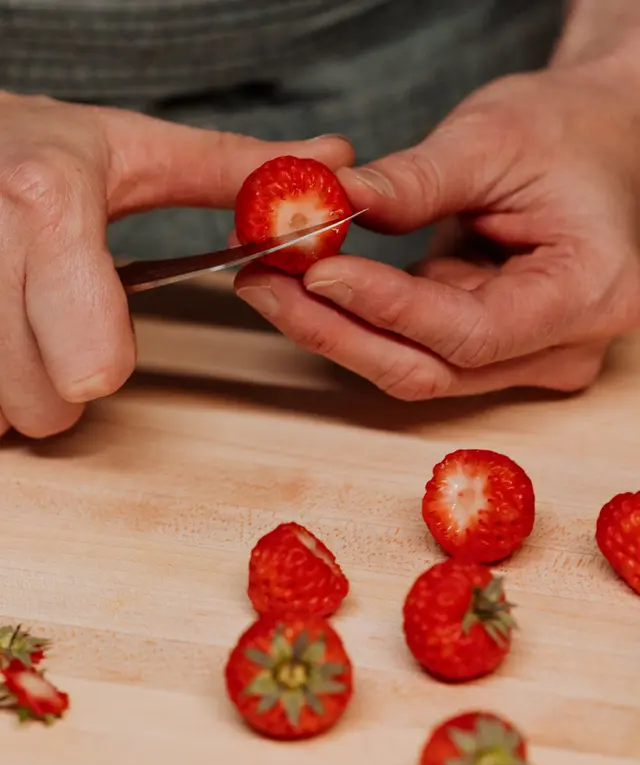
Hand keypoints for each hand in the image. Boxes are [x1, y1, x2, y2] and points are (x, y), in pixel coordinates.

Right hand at [0, 91, 352, 437]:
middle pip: (43, 402)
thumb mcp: (138, 149)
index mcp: (50, 201)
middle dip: (66, 384)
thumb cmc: (41, 147)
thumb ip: (239, 169)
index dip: (104, 357)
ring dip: (22, 386)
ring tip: (28, 326)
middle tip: (64, 331)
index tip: (102, 338)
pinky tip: (1, 333)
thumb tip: (331, 163)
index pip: (87, 348)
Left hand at [235, 58, 639, 400]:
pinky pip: (412, 349)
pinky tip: (308, 286)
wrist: (597, 143)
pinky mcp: (489, 350)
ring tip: (271, 279)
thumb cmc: (568, 133)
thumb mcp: (495, 138)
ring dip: (336, 329)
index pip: (472, 331)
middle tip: (264, 281)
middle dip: (339, 330)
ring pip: (413, 367)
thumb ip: (416, 181)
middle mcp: (560, 347)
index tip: (317, 269)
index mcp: (587, 293)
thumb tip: (330, 206)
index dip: (387, 307)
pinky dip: (357, 320)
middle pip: (432, 368)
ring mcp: (524, 357)